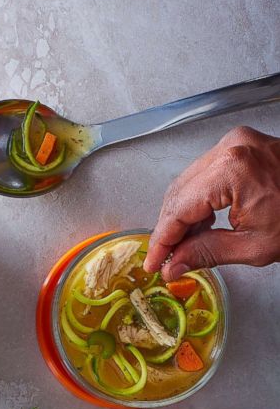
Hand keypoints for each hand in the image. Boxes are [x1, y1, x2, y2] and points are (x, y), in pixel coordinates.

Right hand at [144, 126, 279, 280]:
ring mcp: (236, 143)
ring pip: (188, 183)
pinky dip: (198, 201)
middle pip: (179, 193)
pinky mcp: (241, 146)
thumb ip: (206, 255)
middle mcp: (231, 148)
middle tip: (165, 259)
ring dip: (181, 216)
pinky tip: (200, 226)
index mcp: (232, 170)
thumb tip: (174, 265)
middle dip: (169, 229)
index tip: (153, 262)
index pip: (179, 210)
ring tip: (183, 246)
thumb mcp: (255, 246)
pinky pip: (205, 174)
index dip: (162, 241)